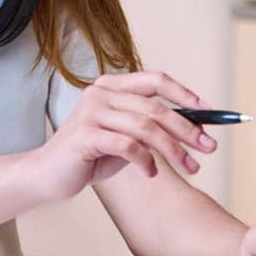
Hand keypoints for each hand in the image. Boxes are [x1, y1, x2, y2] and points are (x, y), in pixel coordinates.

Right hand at [26, 72, 220, 203]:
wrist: (47, 175)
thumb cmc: (88, 157)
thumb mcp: (124, 138)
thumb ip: (149, 129)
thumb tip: (194, 130)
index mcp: (110, 87)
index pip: (154, 80)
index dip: (184, 93)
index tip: (208, 110)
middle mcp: (100, 93)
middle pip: (155, 107)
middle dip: (187, 128)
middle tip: (208, 147)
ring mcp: (91, 112)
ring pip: (145, 127)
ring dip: (173, 150)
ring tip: (190, 168)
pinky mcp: (85, 135)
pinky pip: (127, 146)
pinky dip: (146, 160)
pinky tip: (151, 173)